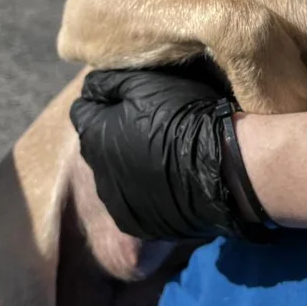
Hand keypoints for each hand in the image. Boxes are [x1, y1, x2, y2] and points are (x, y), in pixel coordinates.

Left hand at [70, 59, 257, 240]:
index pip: (83, 110)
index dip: (105, 98)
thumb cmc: (183, 116)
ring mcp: (118, 204)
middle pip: (99, 145)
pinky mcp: (140, 224)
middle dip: (114, 132)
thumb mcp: (145, 82)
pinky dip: (146, 189)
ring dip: (129, 163)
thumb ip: (109, 81)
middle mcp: (97, 174)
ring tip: (161, 153)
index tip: (130, 96)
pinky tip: (168, 179)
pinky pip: (135, 201)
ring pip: (115, 176)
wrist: (222, 166)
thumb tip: (92, 87)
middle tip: (149, 122)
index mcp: (93, 136)